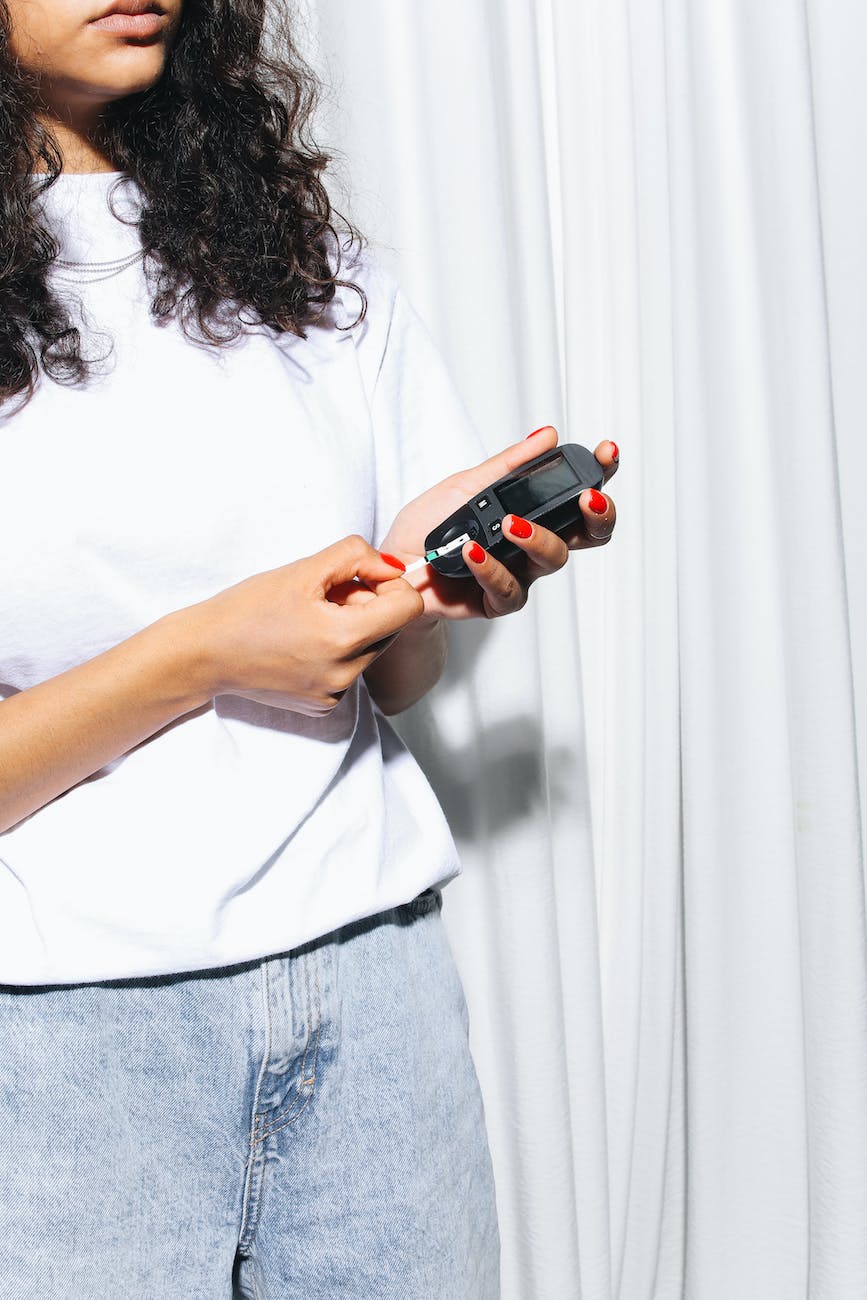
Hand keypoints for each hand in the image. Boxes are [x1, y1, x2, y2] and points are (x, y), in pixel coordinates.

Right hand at [183, 536, 423, 714]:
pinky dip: (337, 653)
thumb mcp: (302, 569)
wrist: (204, 654)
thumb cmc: (246, 609)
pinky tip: (302, 644)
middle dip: (367, 605)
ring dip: (352, 629)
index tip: (360, 579)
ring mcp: (336, 694)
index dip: (389, 585)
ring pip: (372, 649)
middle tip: (324, 598)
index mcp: (344, 638)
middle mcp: (346, 674)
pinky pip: (351, 671)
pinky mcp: (324, 706)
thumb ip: (355, 557)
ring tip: (310, 620)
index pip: (409, 607)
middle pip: (391, 628)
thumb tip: (392, 567)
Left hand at [378, 427, 617, 618]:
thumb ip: (508, 465)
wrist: (393, 567)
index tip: (606, 452)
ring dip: (537, 537)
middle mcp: (534, 543)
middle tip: (587, 498)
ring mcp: (520, 573)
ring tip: (510, 523)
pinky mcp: (497, 601)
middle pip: (588, 535)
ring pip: (553, 560)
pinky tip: (473, 551)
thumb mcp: (466, 485)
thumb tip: (547, 436)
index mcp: (533, 512)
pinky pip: (509, 589)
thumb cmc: (431, 526)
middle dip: (598, 514)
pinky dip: (492, 568)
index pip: (577, 494)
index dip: (600, 474)